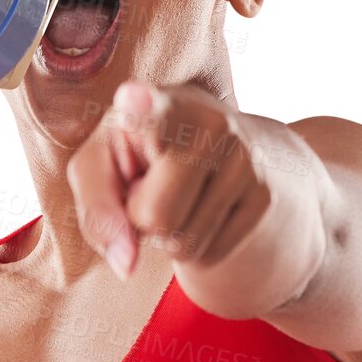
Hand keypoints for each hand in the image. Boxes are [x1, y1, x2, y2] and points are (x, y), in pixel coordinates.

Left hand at [67, 80, 273, 279]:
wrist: (221, 147)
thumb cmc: (139, 155)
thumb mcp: (101, 166)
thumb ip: (97, 209)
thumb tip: (126, 264)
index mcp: (157, 102)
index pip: (150, 110)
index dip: (141, 111)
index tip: (132, 97)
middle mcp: (209, 122)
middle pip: (156, 215)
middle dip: (141, 219)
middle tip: (149, 188)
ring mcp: (245, 159)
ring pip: (181, 244)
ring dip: (167, 235)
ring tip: (177, 195)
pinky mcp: (265, 197)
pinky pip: (208, 256)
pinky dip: (194, 246)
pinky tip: (200, 209)